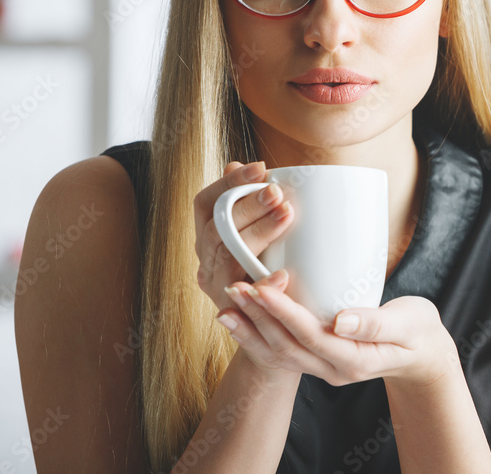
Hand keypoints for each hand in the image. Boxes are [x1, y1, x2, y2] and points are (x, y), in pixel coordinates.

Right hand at [193, 160, 293, 312]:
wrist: (272, 325)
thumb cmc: (270, 265)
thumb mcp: (264, 232)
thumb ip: (256, 204)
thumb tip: (249, 166)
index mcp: (207, 234)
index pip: (206, 203)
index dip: (230, 183)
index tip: (261, 168)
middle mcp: (205, 259)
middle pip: (218, 228)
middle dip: (248, 206)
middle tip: (278, 192)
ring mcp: (216, 286)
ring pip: (227, 256)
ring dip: (257, 233)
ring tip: (285, 215)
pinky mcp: (232, 314)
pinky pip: (244, 299)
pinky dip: (264, 284)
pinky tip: (284, 275)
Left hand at [218, 277, 456, 386]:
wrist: (422, 355)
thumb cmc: (418, 333)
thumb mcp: (408, 324)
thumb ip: (375, 324)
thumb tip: (341, 320)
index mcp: (354, 361)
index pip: (311, 336)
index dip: (284, 312)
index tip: (263, 287)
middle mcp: (332, 370)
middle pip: (287, 345)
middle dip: (258, 316)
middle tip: (236, 286)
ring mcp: (323, 368)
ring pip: (279, 351)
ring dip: (251, 326)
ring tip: (228, 302)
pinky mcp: (318, 357)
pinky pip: (282, 350)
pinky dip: (258, 334)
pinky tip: (241, 317)